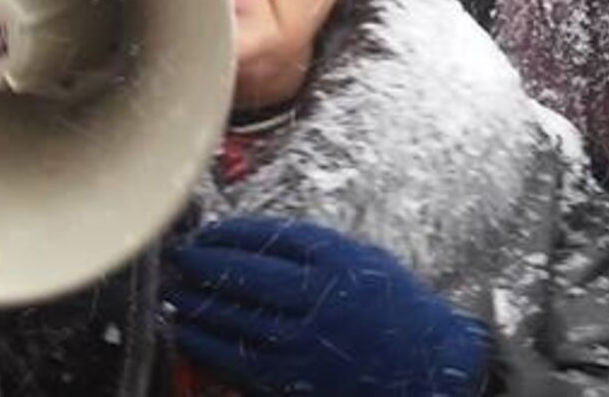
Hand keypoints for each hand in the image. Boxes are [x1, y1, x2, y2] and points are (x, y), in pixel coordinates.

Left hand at [164, 217, 489, 395]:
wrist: (435, 365)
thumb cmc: (396, 305)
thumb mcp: (359, 257)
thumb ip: (308, 247)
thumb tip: (248, 239)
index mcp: (333, 260)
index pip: (265, 237)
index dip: (226, 233)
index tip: (205, 231)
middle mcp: (317, 298)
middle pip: (242, 275)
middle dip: (201, 264)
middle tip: (177, 256)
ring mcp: (305, 341)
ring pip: (235, 317)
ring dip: (195, 303)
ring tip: (173, 290)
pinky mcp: (297, 378)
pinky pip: (240, 359)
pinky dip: (206, 344)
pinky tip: (186, 331)